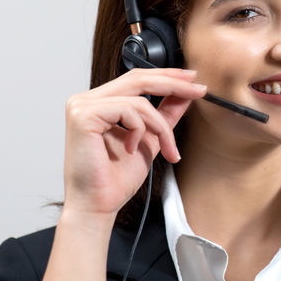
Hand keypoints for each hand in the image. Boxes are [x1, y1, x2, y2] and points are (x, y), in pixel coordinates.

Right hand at [60, 67, 207, 218]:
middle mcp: (86, 100)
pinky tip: (132, 149)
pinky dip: (141, 130)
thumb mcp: (151, 139)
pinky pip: (129, 110)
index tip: (193, 81)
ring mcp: (82, 106)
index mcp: (98, 103)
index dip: (166, 76)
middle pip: (138, 78)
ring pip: (139, 99)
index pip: (136, 79)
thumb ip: (165, 115)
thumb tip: (184, 94)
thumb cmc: (116, 178)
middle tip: (199, 90)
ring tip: (166, 149)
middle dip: (173, 84)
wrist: (98, 205)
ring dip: (161, 126)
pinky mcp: (84, 115)